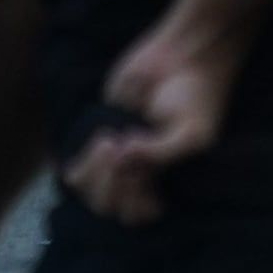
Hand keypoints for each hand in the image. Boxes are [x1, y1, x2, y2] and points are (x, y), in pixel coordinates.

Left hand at [68, 13, 247, 225]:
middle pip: (111, 209)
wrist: (182, 55)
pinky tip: (102, 139)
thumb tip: (121, 159)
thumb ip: (160, 155)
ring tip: (110, 139)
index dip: (135, 203)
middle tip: (124, 151)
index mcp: (165, 182)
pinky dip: (83, 162)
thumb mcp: (191, 132)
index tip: (144, 177)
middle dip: (113, 186)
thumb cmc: (195, 96)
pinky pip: (77, 171)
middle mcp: (139, 175)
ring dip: (96, 174)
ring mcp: (116, 158)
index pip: (139, 217)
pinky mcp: (99, 136)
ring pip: (91, 194)